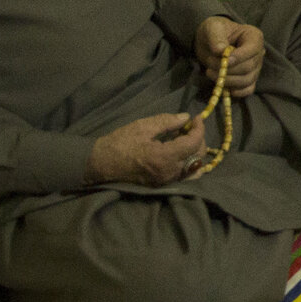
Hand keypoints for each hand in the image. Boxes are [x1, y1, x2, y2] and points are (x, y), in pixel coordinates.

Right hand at [90, 111, 207, 185]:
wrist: (101, 163)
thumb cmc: (120, 143)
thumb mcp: (143, 126)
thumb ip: (167, 121)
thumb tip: (186, 118)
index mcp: (164, 157)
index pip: (194, 143)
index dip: (199, 128)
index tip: (196, 117)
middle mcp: (169, 172)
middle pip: (198, 156)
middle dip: (198, 138)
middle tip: (189, 126)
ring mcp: (166, 180)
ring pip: (194, 168)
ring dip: (195, 151)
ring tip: (185, 139)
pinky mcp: (162, 184)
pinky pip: (184, 175)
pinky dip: (188, 162)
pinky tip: (179, 150)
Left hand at [196, 15, 264, 98]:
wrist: (209, 41)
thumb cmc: (214, 31)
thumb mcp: (212, 28)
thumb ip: (216, 37)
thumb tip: (220, 51)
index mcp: (254, 36)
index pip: (253, 49)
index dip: (239, 57)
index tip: (224, 61)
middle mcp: (258, 53)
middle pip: (249, 67)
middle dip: (228, 70)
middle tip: (210, 67)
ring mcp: (255, 67)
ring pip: (247, 80)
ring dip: (228, 81)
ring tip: (212, 74)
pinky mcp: (248, 79)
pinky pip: (248, 89)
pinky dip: (237, 91)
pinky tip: (224, 87)